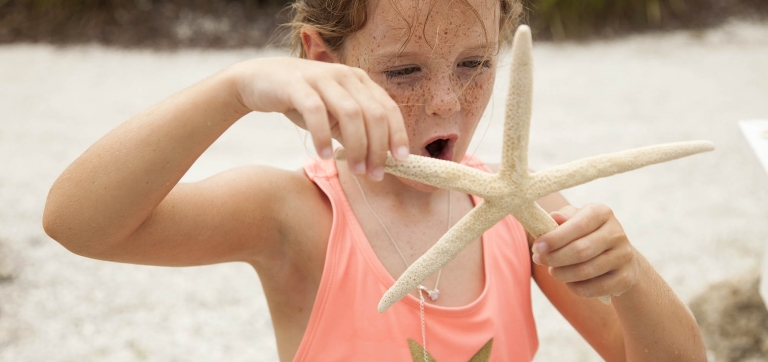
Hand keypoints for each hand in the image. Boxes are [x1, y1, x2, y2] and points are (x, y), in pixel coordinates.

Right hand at [231, 57, 408, 179]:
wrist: (258, 80)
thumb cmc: (303, 101)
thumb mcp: (334, 115)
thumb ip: (356, 132)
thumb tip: (380, 161)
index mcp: (360, 81)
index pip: (388, 108)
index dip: (398, 135)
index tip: (402, 161)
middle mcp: (345, 76)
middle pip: (373, 114)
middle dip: (378, 147)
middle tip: (374, 175)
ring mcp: (321, 77)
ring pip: (350, 113)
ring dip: (356, 146)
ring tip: (355, 171)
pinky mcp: (296, 84)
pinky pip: (315, 111)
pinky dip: (323, 136)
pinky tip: (325, 156)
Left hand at [531, 204, 637, 299]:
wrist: (618, 257)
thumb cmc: (586, 234)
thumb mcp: (574, 220)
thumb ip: (563, 218)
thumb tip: (554, 217)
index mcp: (602, 213)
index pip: (577, 225)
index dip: (555, 238)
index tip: (537, 247)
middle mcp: (617, 233)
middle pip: (581, 250)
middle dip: (554, 258)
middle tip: (539, 260)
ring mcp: (624, 256)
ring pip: (586, 271)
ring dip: (562, 274)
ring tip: (552, 271)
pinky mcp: (626, 278)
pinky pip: (594, 289)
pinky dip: (575, 288)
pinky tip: (568, 282)